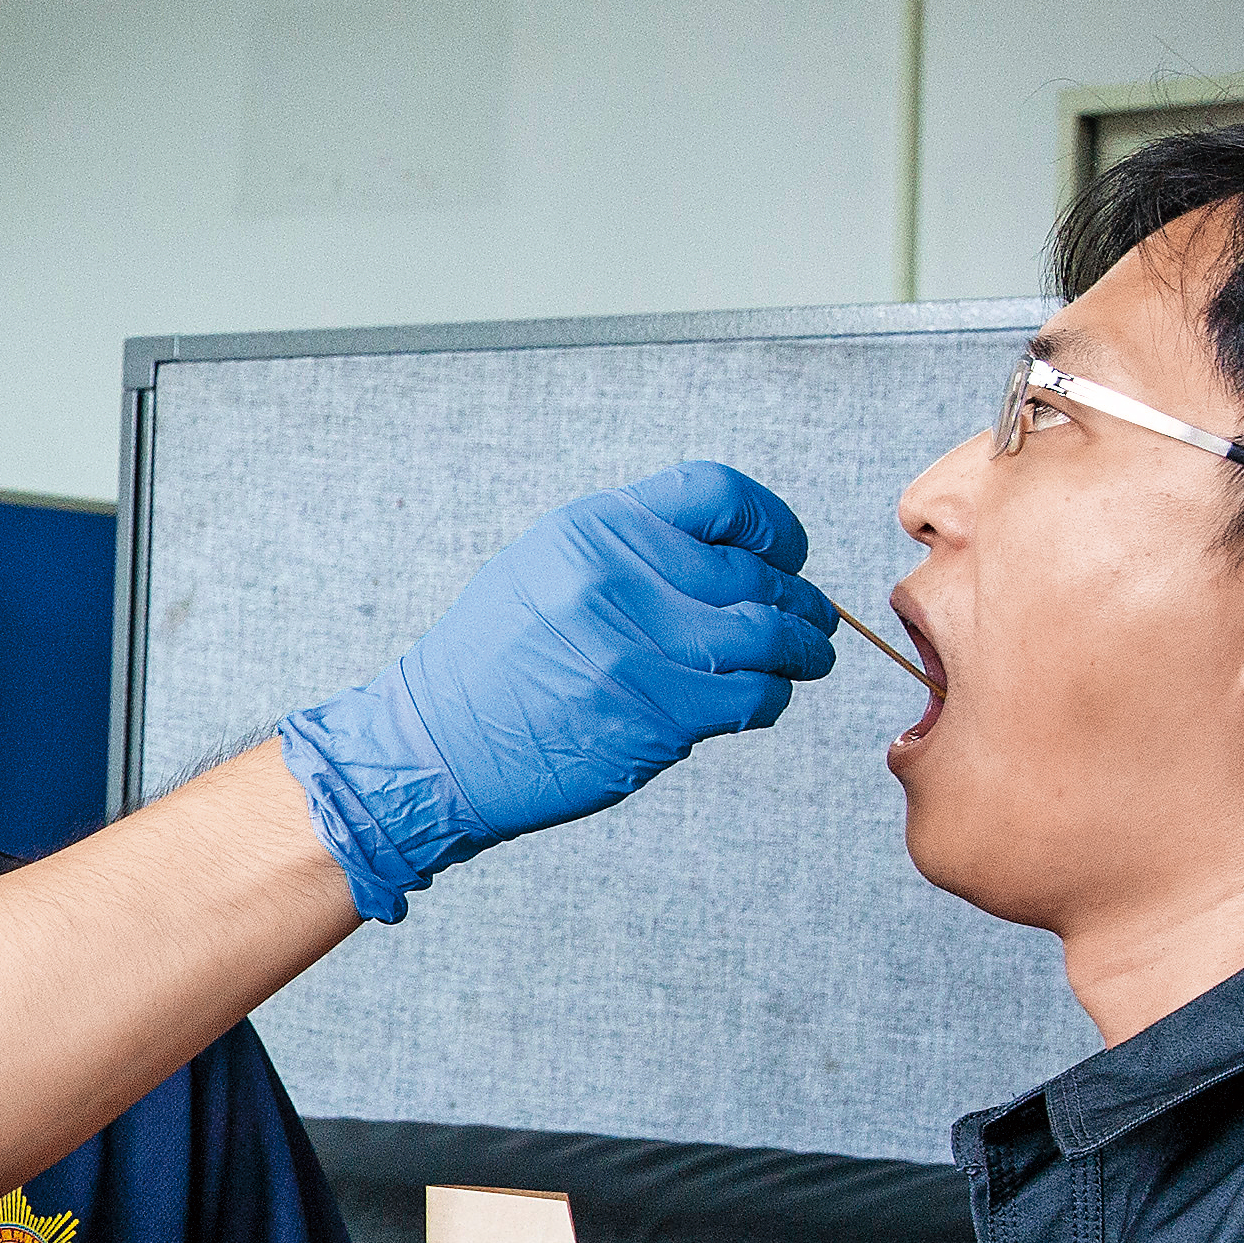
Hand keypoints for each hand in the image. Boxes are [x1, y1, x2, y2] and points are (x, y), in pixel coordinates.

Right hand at [278, 465, 833, 918]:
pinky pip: (756, 696)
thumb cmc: (494, 663)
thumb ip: (632, 550)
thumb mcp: (547, 569)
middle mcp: (618, 575)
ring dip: (803, 650)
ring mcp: (639, 645)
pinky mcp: (657, 713)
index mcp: (594, 528)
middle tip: (808, 622)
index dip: (773, 525)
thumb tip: (736, 557)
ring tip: (805, 658)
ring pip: (771, 635)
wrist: (435, 748)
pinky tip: (758, 700)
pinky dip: (772, 698)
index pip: (719, 494)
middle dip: (797, 600)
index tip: (784, 555)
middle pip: (755, 572)